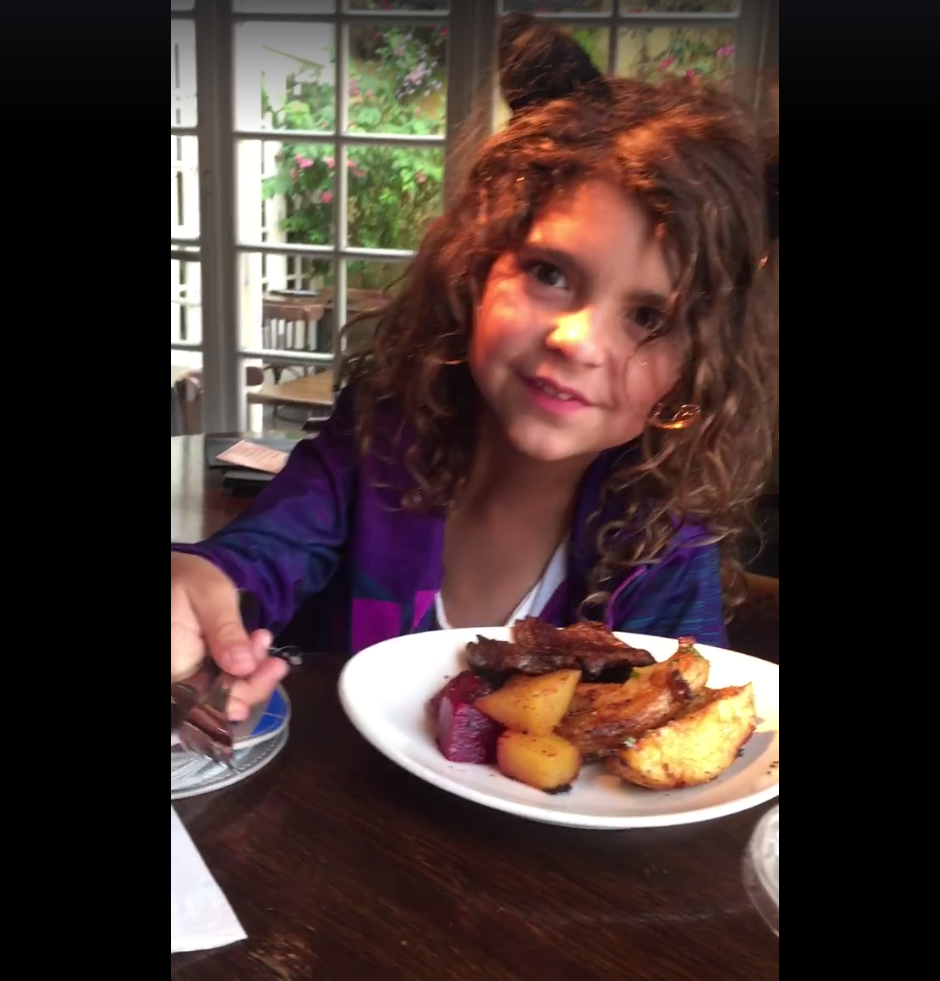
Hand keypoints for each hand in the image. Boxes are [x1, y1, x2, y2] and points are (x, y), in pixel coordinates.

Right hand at [171, 553, 288, 720]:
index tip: (264, 681)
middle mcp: (176, 677)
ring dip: (251, 674)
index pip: (200, 703)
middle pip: (214, 704)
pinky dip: (243, 666)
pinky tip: (255, 643)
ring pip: (222, 693)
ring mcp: (186, 676)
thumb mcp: (211, 595)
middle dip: (251, 684)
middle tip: (276, 662)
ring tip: (262, 640)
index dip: (233, 702)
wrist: (175, 573)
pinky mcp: (196, 671)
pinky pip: (222, 680)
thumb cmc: (188, 578)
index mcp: (173, 663)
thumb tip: (242, 667)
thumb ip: (225, 631)